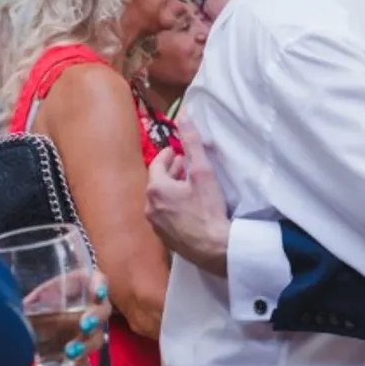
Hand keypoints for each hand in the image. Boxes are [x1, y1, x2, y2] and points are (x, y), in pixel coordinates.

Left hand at [146, 121, 230, 277]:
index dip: (167, 156)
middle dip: (170, 172)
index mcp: (156, 189)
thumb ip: (192, 143)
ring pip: (160, 200)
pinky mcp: (164, 239)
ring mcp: (156, 225)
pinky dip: (173, 207)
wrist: (215, 249)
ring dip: (171, 190)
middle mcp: (149, 207)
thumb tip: (183, 117)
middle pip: (157, 183)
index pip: (157, 164)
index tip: (178, 152)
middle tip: (185, 166)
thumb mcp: (203, 172)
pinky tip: (188, 208)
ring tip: (188, 186)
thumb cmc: (208, 210)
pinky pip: (165, 216)